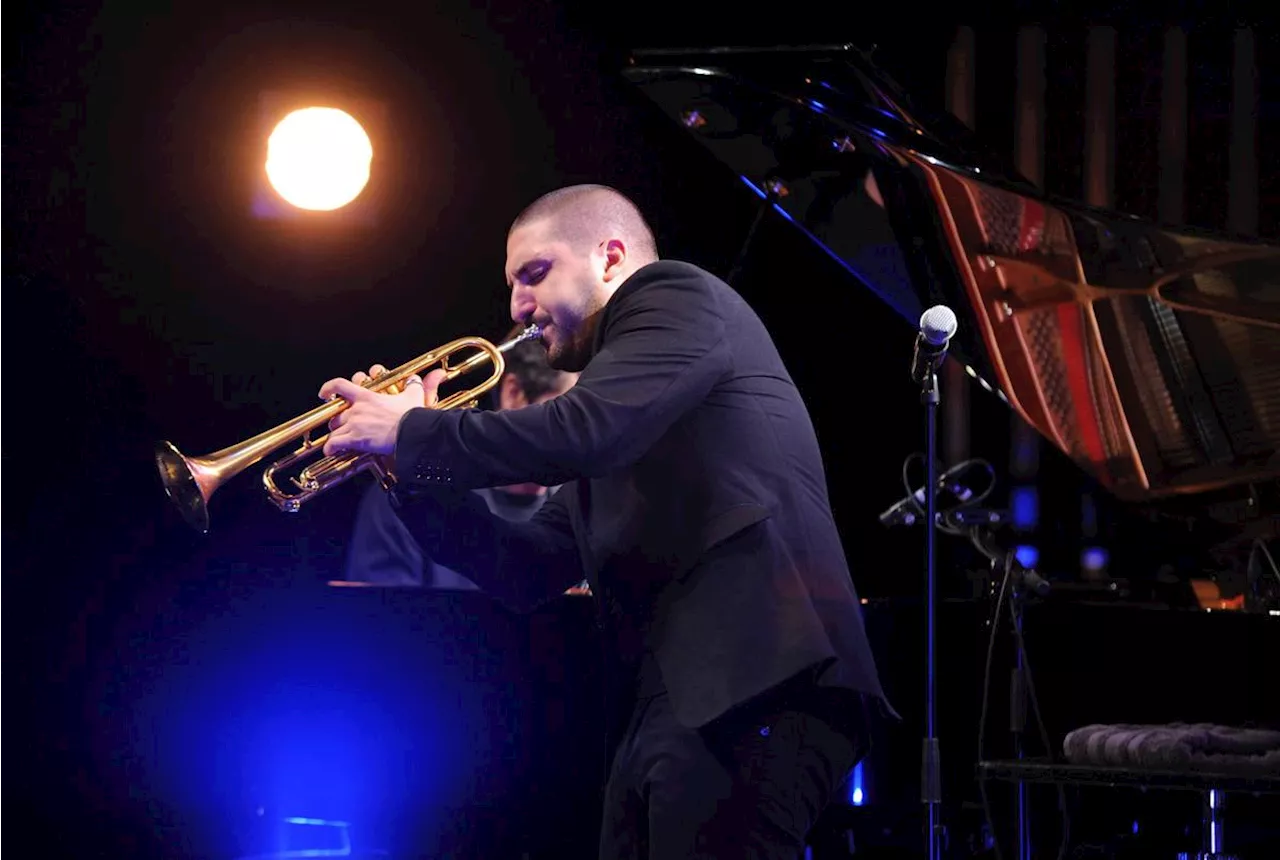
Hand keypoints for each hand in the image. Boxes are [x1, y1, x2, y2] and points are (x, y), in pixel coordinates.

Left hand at [318, 365, 447, 457]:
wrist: (411, 433)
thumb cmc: (412, 415)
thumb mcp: (414, 396)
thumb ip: (413, 384)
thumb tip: (420, 378)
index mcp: (367, 396)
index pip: (340, 385)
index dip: (329, 388)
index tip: (324, 393)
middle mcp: (357, 409)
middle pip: (336, 413)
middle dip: (337, 421)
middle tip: (341, 426)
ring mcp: (354, 424)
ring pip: (334, 429)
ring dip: (335, 435)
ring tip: (338, 441)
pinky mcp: (355, 439)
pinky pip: (334, 444)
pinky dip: (331, 448)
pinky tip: (331, 451)